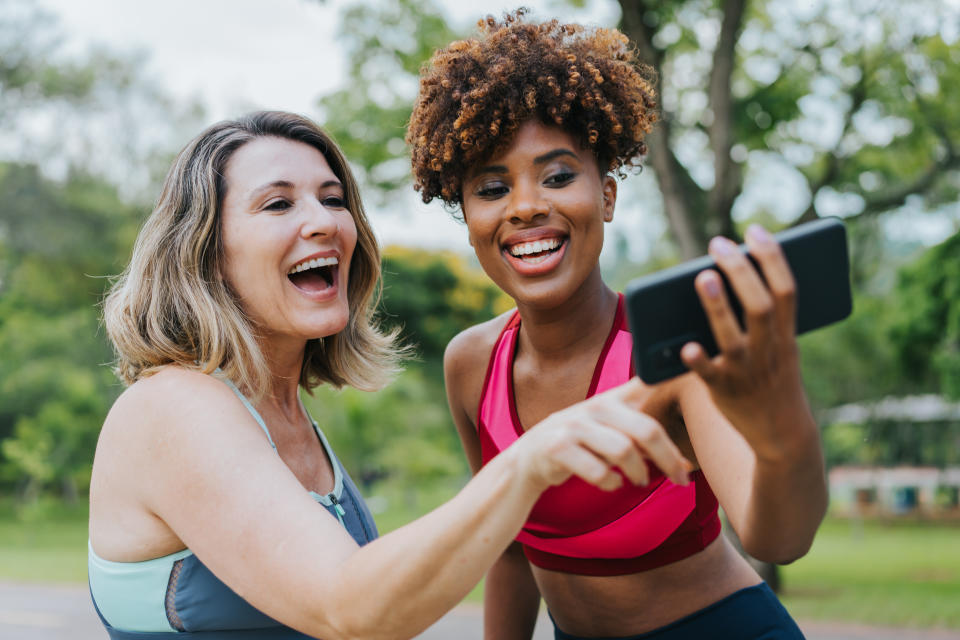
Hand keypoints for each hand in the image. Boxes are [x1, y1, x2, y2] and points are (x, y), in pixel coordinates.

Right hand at [510, 378, 691, 492]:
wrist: (529, 460)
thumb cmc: (580, 447)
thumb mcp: (610, 433)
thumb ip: (644, 441)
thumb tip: (687, 464)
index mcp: (612, 400)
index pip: (647, 384)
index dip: (673, 378)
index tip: (700, 375)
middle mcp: (595, 407)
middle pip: (646, 428)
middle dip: (668, 458)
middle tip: (680, 479)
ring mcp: (574, 426)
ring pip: (623, 451)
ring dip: (638, 472)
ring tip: (640, 482)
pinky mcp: (558, 447)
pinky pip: (597, 471)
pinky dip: (610, 483)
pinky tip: (611, 484)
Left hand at [680, 224, 814, 459]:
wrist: (783, 436)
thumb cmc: (774, 380)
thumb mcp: (781, 349)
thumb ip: (765, 320)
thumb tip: (730, 275)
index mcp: (787, 336)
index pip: (787, 290)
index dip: (773, 259)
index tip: (756, 231)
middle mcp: (770, 352)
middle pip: (760, 306)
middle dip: (741, 272)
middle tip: (719, 244)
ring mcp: (747, 373)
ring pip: (733, 336)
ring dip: (717, 306)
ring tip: (700, 275)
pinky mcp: (725, 393)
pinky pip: (709, 375)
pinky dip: (698, 360)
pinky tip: (684, 345)